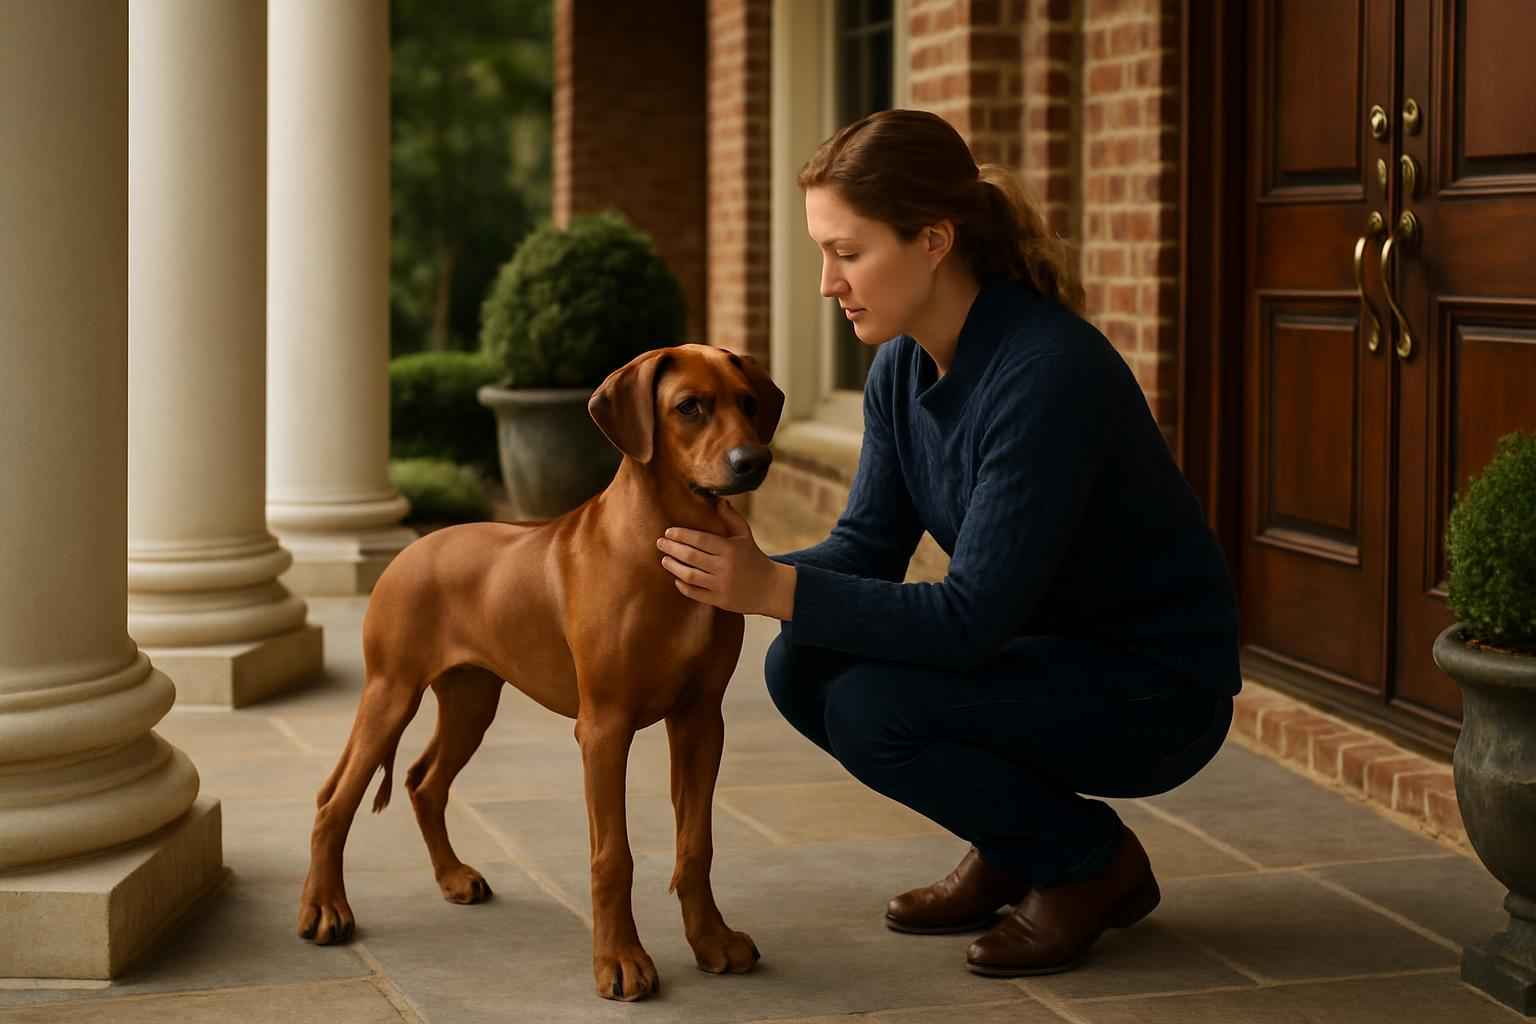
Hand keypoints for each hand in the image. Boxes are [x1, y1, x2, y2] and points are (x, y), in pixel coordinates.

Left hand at [656, 500, 795, 617]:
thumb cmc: (753, 557)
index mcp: (730, 549)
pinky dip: (683, 586)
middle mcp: (724, 567)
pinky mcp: (720, 600)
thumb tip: (717, 499)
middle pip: (690, 556)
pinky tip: (677, 578)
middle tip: (660, 543)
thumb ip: (731, 517)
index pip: (700, 539)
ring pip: (689, 575)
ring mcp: (721, 585)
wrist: (770, 588)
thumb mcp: (745, 535)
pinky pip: (695, 593)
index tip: (668, 532)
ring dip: (673, 567)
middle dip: (672, 548)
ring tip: (665, 560)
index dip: (681, 535)